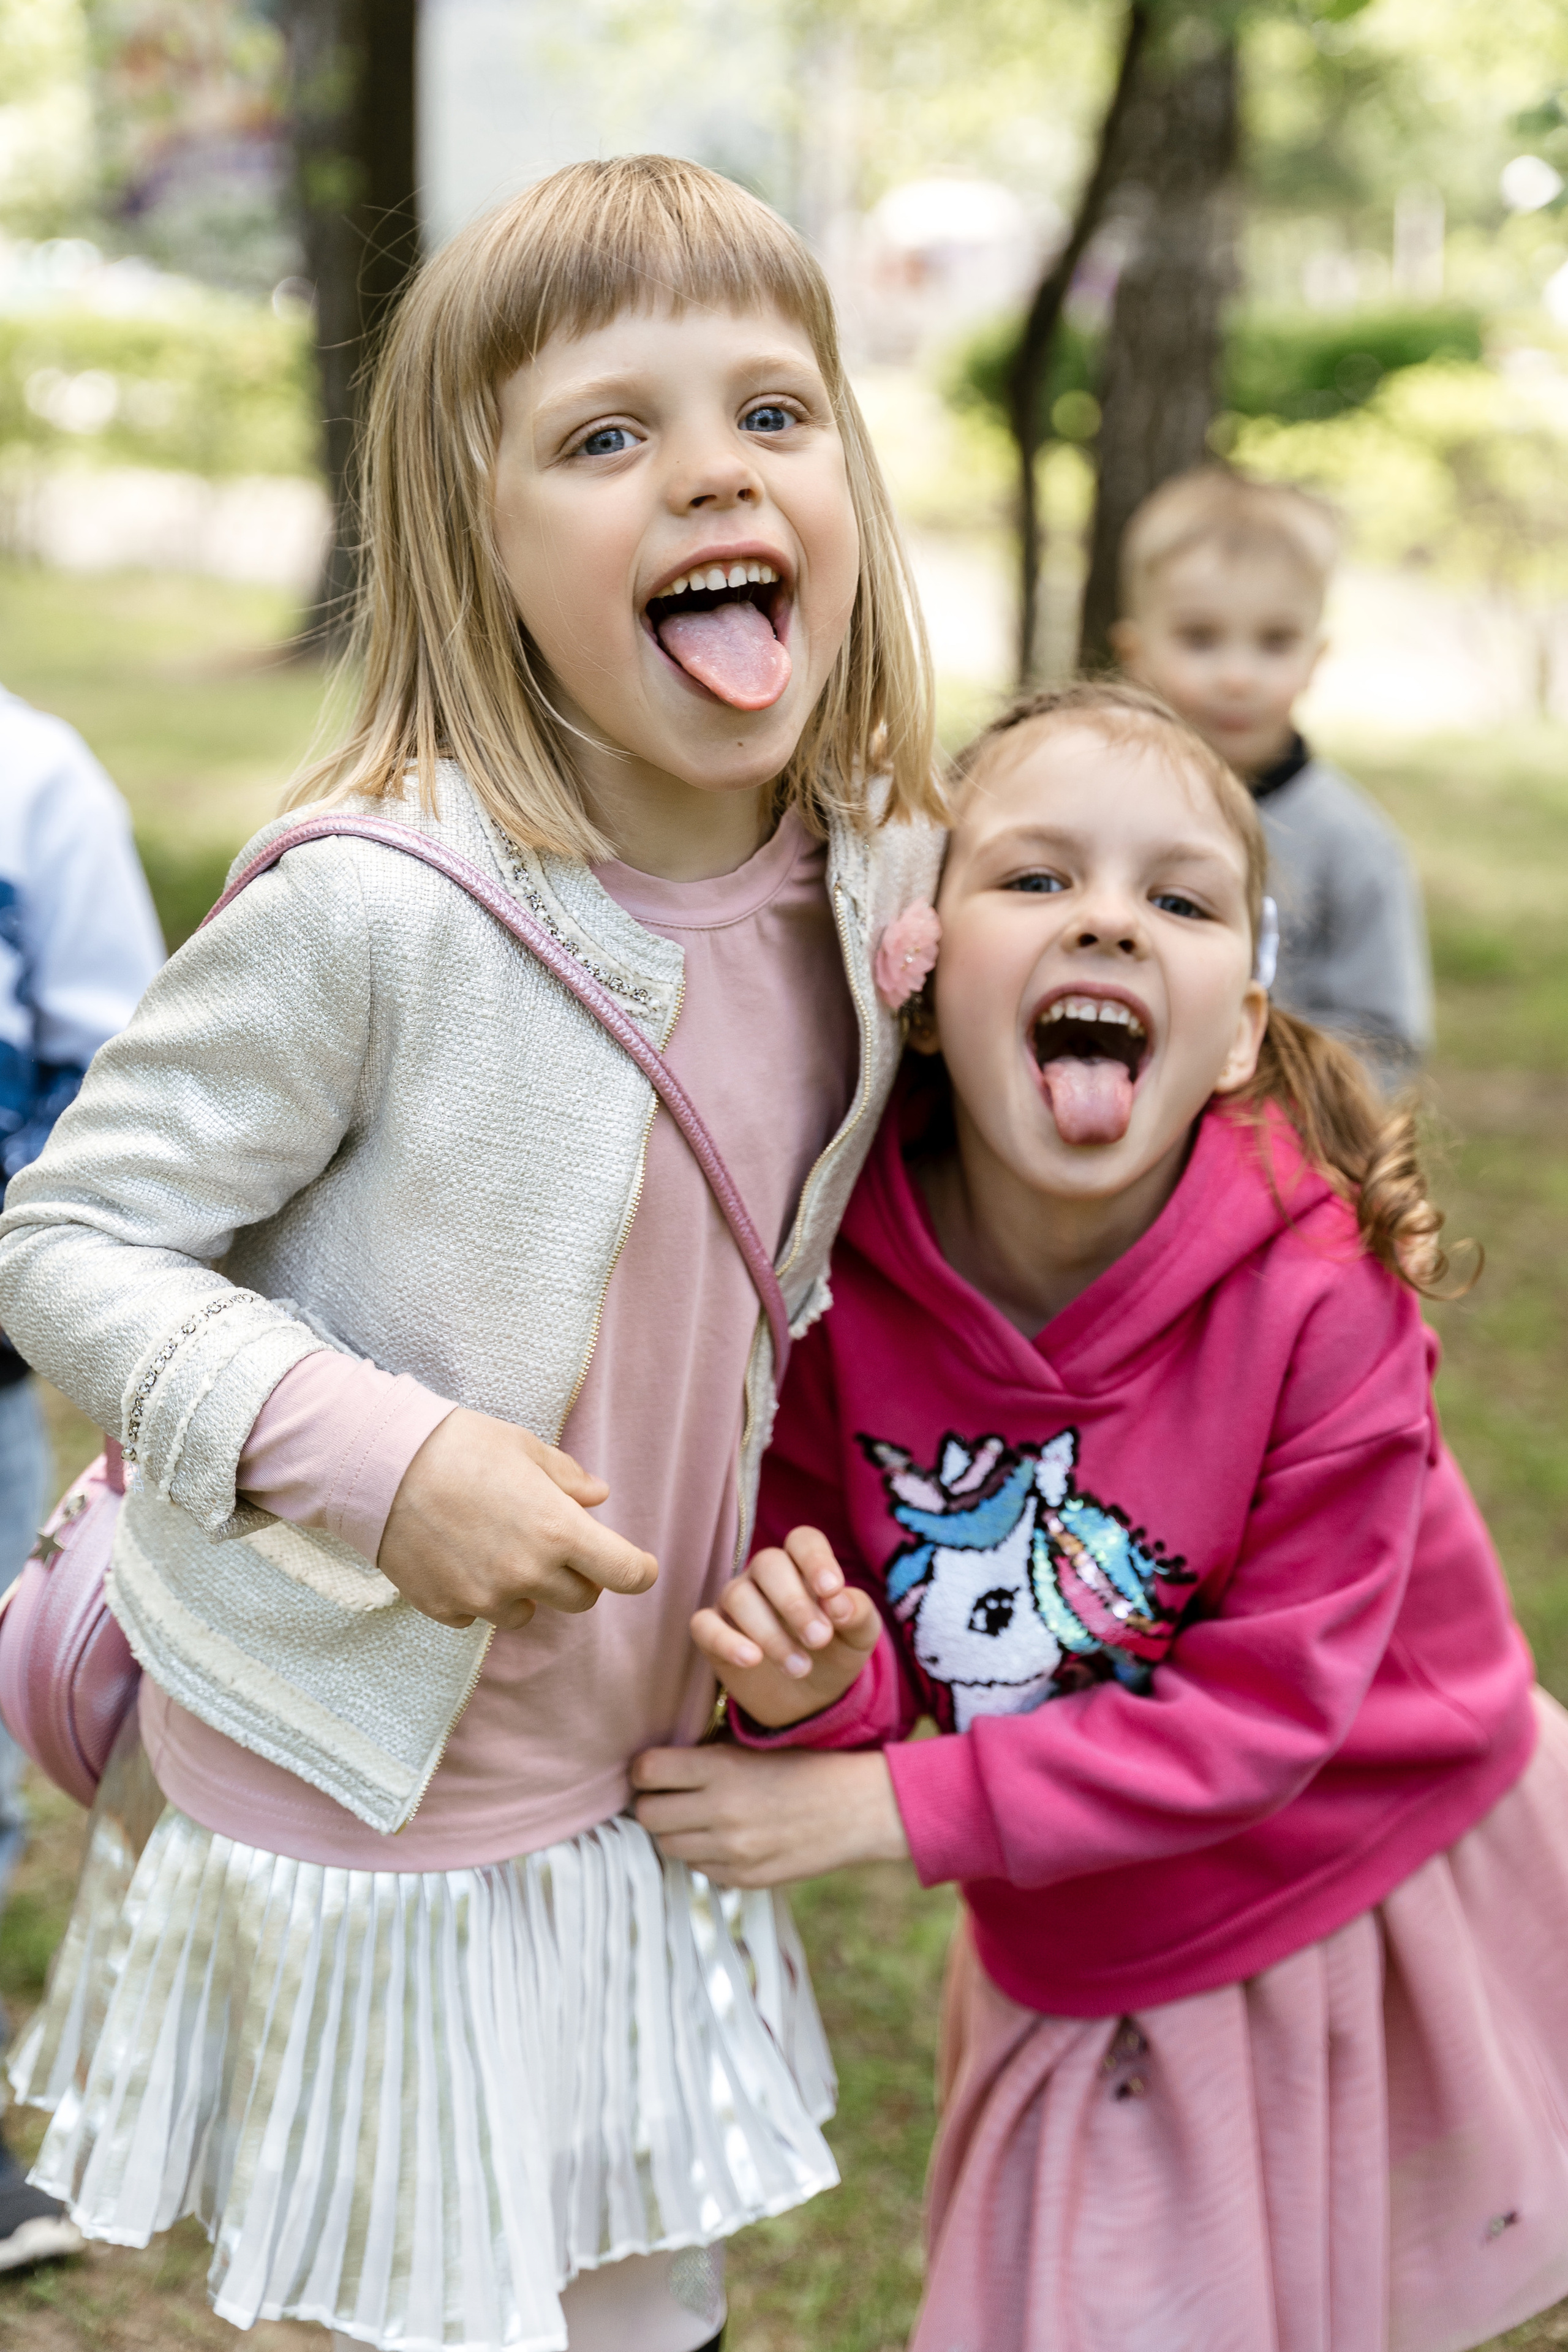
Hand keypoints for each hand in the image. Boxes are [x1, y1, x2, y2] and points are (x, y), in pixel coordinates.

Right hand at [378, 1407, 656, 1630]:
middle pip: (580, 1599)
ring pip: (527, 1612)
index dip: (638, 1571)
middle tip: (554, 1544)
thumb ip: (568, 1478)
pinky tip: (456, 1556)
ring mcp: (484, 1597)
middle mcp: (527, 1573)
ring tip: (493, 1545)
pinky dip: (477, 1594)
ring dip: (524, 1588)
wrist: (379, 1464)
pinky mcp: (445, 1609)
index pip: (624, 1573)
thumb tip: (598, 1497)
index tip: (639, 1568)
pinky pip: (479, 1614)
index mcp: (558, 1531)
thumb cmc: (458, 1445)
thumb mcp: (524, 1447)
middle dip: (577, 1575)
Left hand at [631, 1743, 907, 1885]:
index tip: (655, 1770)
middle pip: (648, 1815)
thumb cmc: (805, 1765)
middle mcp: (721, 1811)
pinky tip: (724, 1837)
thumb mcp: (753, 1745)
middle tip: (668, 1796)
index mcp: (721, 1768)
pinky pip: (699, 1869)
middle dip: (652, 1804)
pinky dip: (703, 1854)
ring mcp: (732, 1851)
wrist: (857, 1808)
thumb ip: (706, 1753)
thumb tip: (659, 1764)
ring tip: (696, 1817)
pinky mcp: (744, 1878)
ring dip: (675, 1832)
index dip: (645, 1770)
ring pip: (668, 1847)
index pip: (646, 1772)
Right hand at [690, 1526, 881, 1728]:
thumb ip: (858, 1614)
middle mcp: (765, 1575)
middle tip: (819, 1639)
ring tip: (799, 1668)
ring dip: (771, 1634)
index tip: (831, 1591)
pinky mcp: (712, 1632)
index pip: (803, 1541)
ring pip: (739, 1596)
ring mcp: (735, 1601)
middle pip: (768, 1563)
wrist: (808, 1698)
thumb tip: (840, 1602)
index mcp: (803, 1565)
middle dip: (794, 1602)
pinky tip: (751, 1659)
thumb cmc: (834, 1654)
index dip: (815, 1559)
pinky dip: (725, 1640)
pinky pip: (704, 1624)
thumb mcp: (858, 1637)